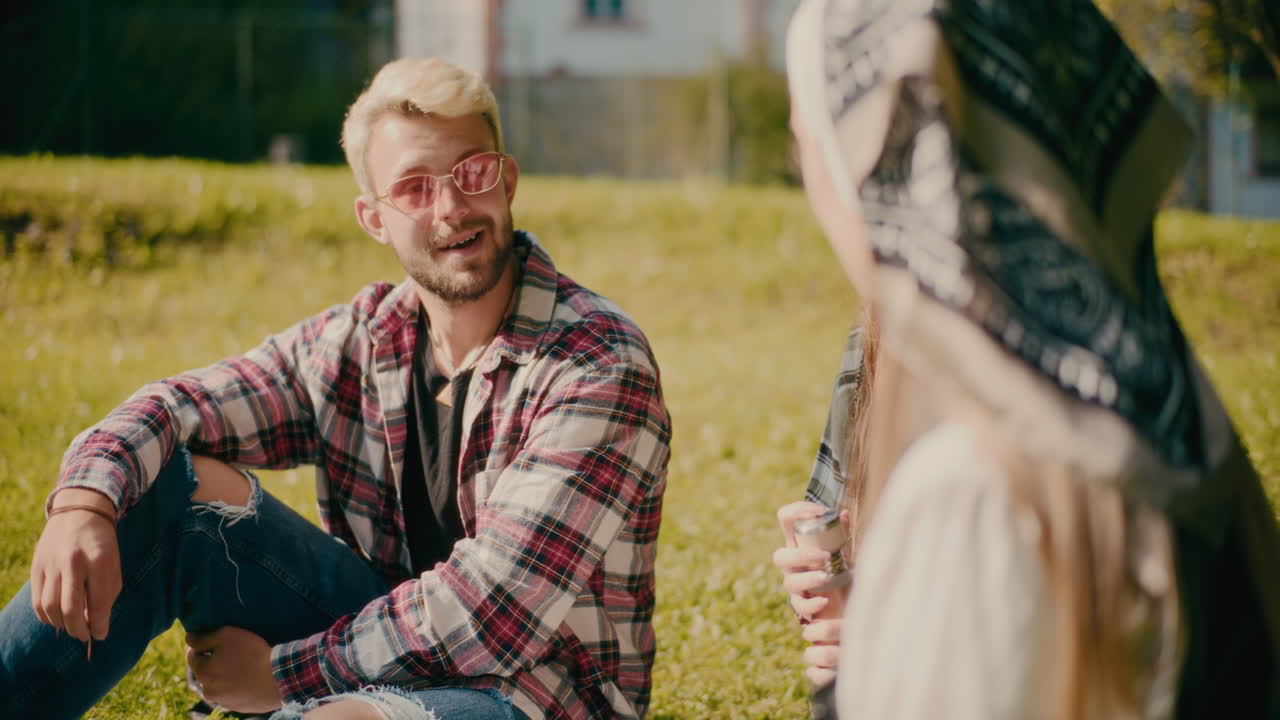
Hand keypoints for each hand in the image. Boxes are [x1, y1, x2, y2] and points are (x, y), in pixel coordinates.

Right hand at [30, 488, 121, 643]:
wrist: (79, 513)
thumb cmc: (102, 544)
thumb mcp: (113, 564)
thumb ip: (107, 594)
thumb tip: (96, 625)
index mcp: (99, 560)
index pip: (98, 602)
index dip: (100, 624)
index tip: (101, 635)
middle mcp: (73, 562)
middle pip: (69, 608)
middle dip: (78, 629)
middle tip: (84, 636)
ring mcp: (51, 564)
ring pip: (50, 607)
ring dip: (61, 625)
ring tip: (72, 627)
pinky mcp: (37, 566)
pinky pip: (37, 601)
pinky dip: (46, 616)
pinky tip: (57, 618)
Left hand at [186, 626, 282, 713]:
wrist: (278, 678)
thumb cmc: (251, 653)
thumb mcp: (226, 635)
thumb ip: (203, 637)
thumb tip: (188, 638)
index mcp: (203, 673)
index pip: (192, 656)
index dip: (202, 646)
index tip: (214, 641)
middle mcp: (209, 691)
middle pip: (206, 672)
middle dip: (214, 662)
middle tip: (232, 652)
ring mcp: (224, 701)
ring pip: (219, 684)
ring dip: (226, 675)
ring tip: (244, 665)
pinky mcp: (240, 707)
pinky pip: (234, 693)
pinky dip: (238, 685)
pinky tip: (251, 677)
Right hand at [775, 501, 848, 684]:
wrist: (846, 601)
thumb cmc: (841, 568)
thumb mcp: (844, 548)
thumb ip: (842, 532)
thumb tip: (844, 514)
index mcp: (799, 542)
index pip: (785, 519)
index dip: (798, 510)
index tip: (821, 513)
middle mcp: (792, 564)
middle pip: (780, 556)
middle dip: (800, 555)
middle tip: (825, 556)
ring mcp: (795, 585)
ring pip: (790, 582)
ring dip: (808, 579)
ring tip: (826, 578)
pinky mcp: (802, 605)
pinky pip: (800, 606)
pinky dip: (812, 604)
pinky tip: (825, 600)